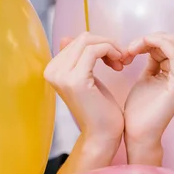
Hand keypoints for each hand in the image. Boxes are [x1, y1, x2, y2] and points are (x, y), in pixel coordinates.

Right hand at [44, 32, 125, 157]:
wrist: (102, 136)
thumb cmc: (99, 110)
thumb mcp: (87, 79)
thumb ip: (77, 59)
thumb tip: (66, 38)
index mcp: (52, 70)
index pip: (77, 41)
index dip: (100, 45)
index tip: (114, 60)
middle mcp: (52, 70)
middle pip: (83, 38)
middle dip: (107, 44)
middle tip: (121, 60)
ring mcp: (62, 75)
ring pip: (89, 41)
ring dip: (111, 47)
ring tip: (121, 63)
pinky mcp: (76, 79)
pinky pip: (95, 50)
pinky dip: (111, 51)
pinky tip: (120, 66)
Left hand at [124, 33, 173, 164]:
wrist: (138, 133)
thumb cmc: (138, 110)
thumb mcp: (146, 79)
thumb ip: (152, 62)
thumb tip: (149, 44)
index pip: (168, 44)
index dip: (147, 40)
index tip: (127, 50)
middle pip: (172, 39)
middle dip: (147, 39)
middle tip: (127, 50)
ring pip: (172, 41)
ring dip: (147, 41)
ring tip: (129, 52)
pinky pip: (172, 51)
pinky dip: (152, 43)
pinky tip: (135, 50)